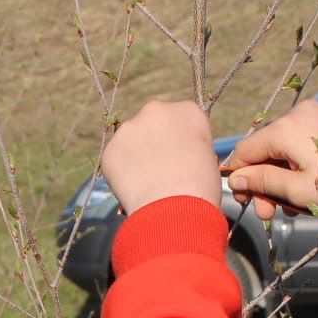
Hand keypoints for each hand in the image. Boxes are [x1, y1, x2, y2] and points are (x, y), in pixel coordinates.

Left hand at [101, 100, 221, 214]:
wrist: (174, 208)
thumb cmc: (200, 189)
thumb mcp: (207, 159)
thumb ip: (190, 147)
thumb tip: (176, 154)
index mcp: (188, 111)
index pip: (183, 121)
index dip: (182, 142)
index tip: (183, 160)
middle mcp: (157, 110)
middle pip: (154, 124)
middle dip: (155, 142)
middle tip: (160, 170)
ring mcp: (130, 127)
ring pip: (132, 140)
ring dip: (137, 156)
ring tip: (147, 184)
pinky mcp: (110, 148)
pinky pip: (116, 159)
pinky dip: (122, 173)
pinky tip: (134, 189)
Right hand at [221, 98, 317, 226]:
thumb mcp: (297, 190)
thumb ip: (262, 181)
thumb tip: (234, 178)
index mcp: (286, 127)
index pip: (246, 149)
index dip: (238, 176)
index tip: (242, 200)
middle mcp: (301, 112)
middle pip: (267, 149)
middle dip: (266, 182)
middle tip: (270, 213)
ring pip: (288, 147)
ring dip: (286, 176)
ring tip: (298, 205)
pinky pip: (308, 141)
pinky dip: (304, 164)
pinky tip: (313, 186)